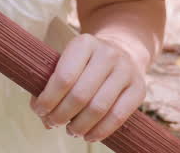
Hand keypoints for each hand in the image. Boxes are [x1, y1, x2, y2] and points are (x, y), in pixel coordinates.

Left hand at [30, 33, 147, 142]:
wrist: (123, 50)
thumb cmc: (85, 62)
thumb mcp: (68, 61)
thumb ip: (51, 84)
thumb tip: (43, 115)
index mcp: (84, 43)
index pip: (63, 77)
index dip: (48, 99)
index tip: (40, 110)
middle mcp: (107, 54)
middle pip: (79, 95)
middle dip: (62, 115)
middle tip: (54, 123)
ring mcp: (126, 70)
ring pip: (98, 108)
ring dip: (80, 126)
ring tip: (71, 131)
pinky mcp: (139, 88)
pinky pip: (118, 117)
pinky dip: (100, 131)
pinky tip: (88, 136)